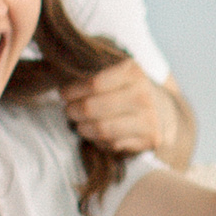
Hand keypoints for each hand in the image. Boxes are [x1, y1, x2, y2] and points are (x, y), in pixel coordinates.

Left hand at [62, 58, 177, 157]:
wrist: (162, 109)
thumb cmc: (126, 89)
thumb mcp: (113, 71)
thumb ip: (88, 72)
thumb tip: (53, 78)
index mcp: (133, 72)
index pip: (93, 83)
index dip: (72, 91)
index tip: (63, 94)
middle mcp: (143, 94)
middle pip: (92, 108)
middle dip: (73, 111)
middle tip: (69, 111)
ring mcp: (149, 118)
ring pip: (102, 130)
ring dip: (83, 128)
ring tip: (80, 124)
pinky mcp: (150, 139)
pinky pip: (112, 144)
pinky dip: (100, 141)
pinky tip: (99, 134)